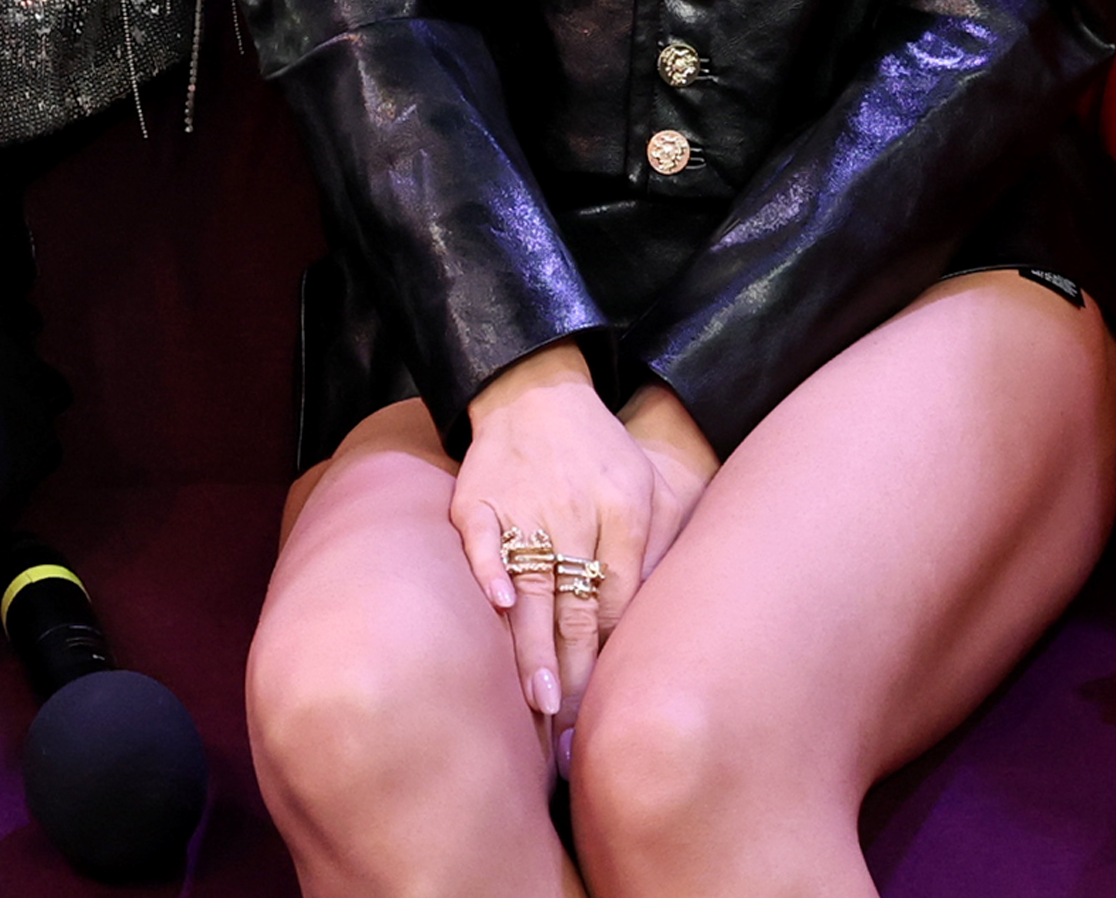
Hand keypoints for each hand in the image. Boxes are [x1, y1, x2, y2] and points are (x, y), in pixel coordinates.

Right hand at [453, 342, 704, 734]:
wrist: (536, 389)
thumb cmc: (596, 451)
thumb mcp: (638, 494)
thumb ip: (637, 561)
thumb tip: (625, 630)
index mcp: (616, 519)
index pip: (608, 605)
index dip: (602, 660)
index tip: (595, 712)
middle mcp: (570, 518)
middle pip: (570, 605)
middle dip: (569, 669)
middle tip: (567, 727)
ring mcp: (520, 509)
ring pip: (530, 586)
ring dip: (533, 643)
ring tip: (538, 696)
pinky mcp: (477, 499)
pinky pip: (479, 537)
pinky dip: (487, 566)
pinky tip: (496, 601)